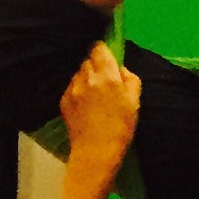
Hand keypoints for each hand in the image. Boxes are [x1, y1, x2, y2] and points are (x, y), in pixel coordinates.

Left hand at [58, 43, 140, 173]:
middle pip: (87, 60)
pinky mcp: (63, 100)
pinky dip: (77, 89)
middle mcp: (87, 78)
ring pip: (78, 73)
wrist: (96, 150)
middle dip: (95, 64)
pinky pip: (71, 87)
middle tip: (103, 76)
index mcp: (107, 75)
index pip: (98, 49)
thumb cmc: (121, 126)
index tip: (106, 55)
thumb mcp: (135, 100)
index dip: (102, 50)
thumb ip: (130, 78)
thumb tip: (121, 69)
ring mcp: (72, 89)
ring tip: (93, 92)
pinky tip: (84, 103)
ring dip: (86, 77)